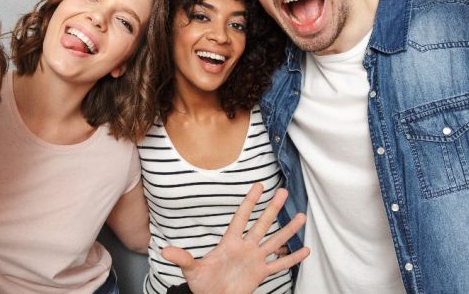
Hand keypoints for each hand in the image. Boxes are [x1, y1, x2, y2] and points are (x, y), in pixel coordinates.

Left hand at [161, 183, 309, 293]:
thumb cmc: (202, 285)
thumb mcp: (191, 271)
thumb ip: (182, 259)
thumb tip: (164, 251)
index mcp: (230, 242)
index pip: (241, 217)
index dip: (249, 202)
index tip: (259, 185)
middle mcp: (245, 247)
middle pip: (262, 224)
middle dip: (272, 208)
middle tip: (283, 191)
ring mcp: (255, 259)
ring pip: (275, 241)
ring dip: (288, 230)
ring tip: (302, 216)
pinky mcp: (261, 274)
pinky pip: (279, 265)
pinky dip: (292, 258)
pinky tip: (305, 250)